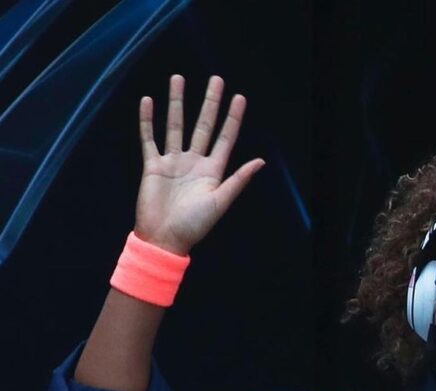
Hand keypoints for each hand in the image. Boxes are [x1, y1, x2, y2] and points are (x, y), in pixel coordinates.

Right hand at [134, 74, 264, 254]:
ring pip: (176, 125)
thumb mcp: (220, 201)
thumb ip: (238, 180)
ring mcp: (173, 163)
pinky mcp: (153, 166)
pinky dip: (147, 120)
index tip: (239, 97)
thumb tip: (261, 161)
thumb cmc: (194, 225)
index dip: (233, 118)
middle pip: (203, 125)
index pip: (225, 138)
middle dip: (210, 103)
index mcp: (212, 172)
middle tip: (216, 79)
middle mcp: (194, 163)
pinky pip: (149, 138)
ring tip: (177, 79)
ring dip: (177, 102)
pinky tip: (148, 101)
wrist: (163, 239)